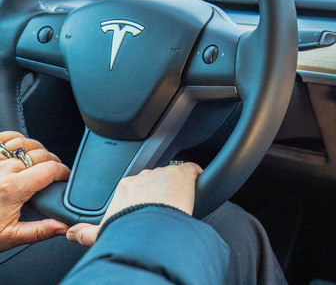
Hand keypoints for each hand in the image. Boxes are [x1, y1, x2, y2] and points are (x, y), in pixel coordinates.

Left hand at [0, 131, 70, 250]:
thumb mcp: (9, 237)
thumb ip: (39, 231)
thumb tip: (63, 227)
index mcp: (12, 189)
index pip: (50, 169)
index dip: (63, 172)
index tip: (65, 178)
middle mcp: (1, 171)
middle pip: (40, 154)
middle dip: (53, 162)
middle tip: (54, 173)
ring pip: (24, 143)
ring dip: (37, 150)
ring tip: (40, 161)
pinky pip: (5, 138)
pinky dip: (16, 140)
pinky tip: (20, 151)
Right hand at [67, 162, 201, 246]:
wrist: (148, 230)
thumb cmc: (127, 231)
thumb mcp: (103, 233)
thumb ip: (86, 233)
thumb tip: (71, 233)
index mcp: (125, 187)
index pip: (138, 188)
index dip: (146, 198)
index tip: (151, 209)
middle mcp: (143, 176)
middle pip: (155, 181)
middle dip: (160, 192)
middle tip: (166, 209)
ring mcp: (164, 173)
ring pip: (173, 176)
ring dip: (177, 187)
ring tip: (181, 204)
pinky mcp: (183, 174)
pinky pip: (192, 169)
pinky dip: (196, 177)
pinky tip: (197, 187)